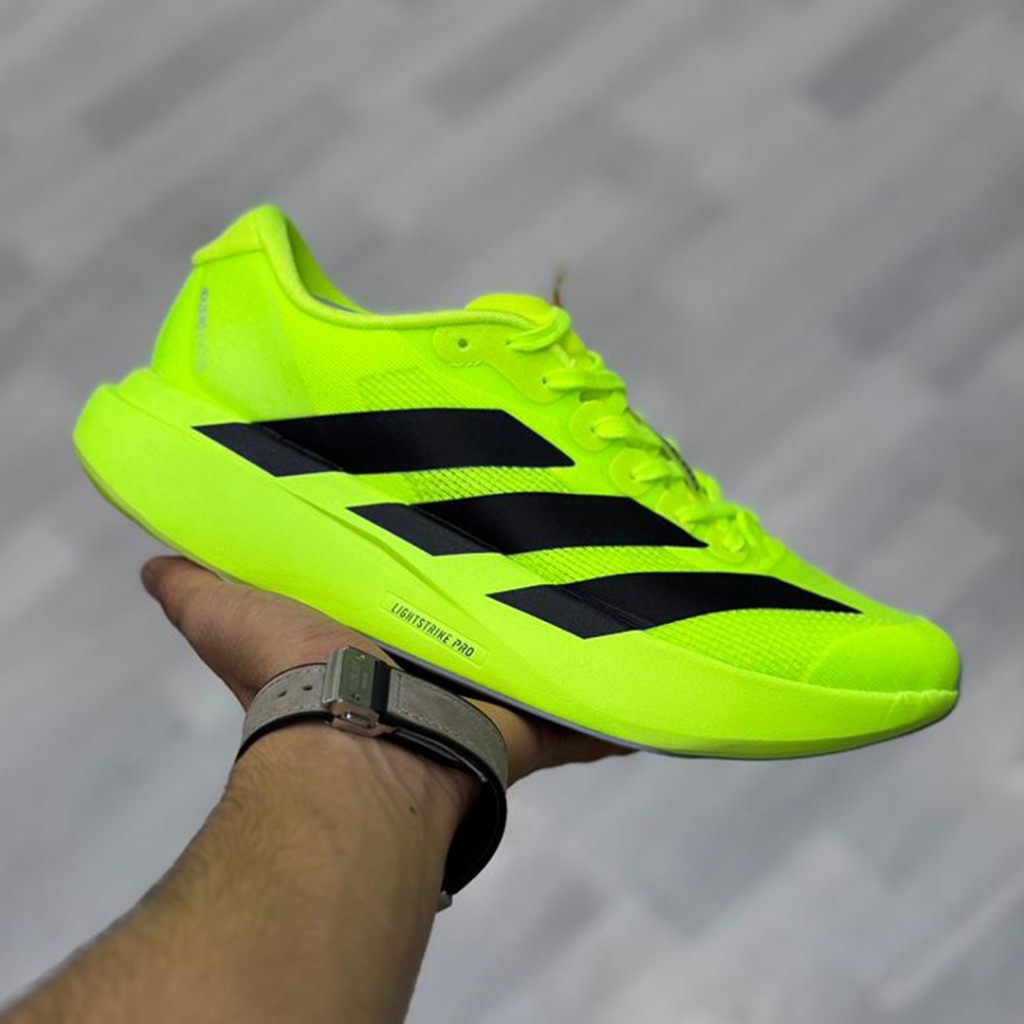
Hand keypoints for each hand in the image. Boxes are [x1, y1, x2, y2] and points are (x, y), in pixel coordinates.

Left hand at [141, 556, 632, 784]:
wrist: (365, 746)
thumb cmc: (300, 677)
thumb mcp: (235, 620)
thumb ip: (200, 593)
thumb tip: (155, 564)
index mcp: (382, 637)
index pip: (414, 594)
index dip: (429, 568)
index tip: (458, 522)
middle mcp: (438, 668)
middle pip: (483, 625)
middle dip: (509, 598)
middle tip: (551, 538)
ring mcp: (490, 696)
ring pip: (540, 662)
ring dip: (568, 644)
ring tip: (618, 592)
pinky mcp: (533, 720)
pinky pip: (587, 716)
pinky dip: (613, 714)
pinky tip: (654, 680)